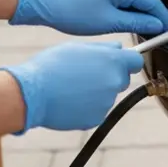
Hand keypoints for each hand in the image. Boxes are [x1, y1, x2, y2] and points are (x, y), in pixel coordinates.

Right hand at [0, 41, 145, 131]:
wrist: (32, 94)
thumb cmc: (51, 66)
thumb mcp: (77, 48)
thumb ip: (102, 48)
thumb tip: (119, 48)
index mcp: (112, 61)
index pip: (135, 61)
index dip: (127, 61)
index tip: (119, 62)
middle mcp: (114, 82)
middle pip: (122, 79)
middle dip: (110, 76)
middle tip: (87, 74)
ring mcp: (107, 102)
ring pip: (108, 95)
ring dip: (97, 92)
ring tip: (72, 87)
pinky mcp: (97, 118)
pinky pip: (97, 110)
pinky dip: (88, 107)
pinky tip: (70, 100)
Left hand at [9, 0, 167, 35]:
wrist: (41, 1)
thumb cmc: (71, 11)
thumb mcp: (108, 22)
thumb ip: (136, 22)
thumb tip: (156, 25)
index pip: (152, 0)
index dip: (163, 17)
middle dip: (154, 15)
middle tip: (160, 33)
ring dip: (140, 12)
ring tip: (144, 30)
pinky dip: (128, 8)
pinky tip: (126, 21)